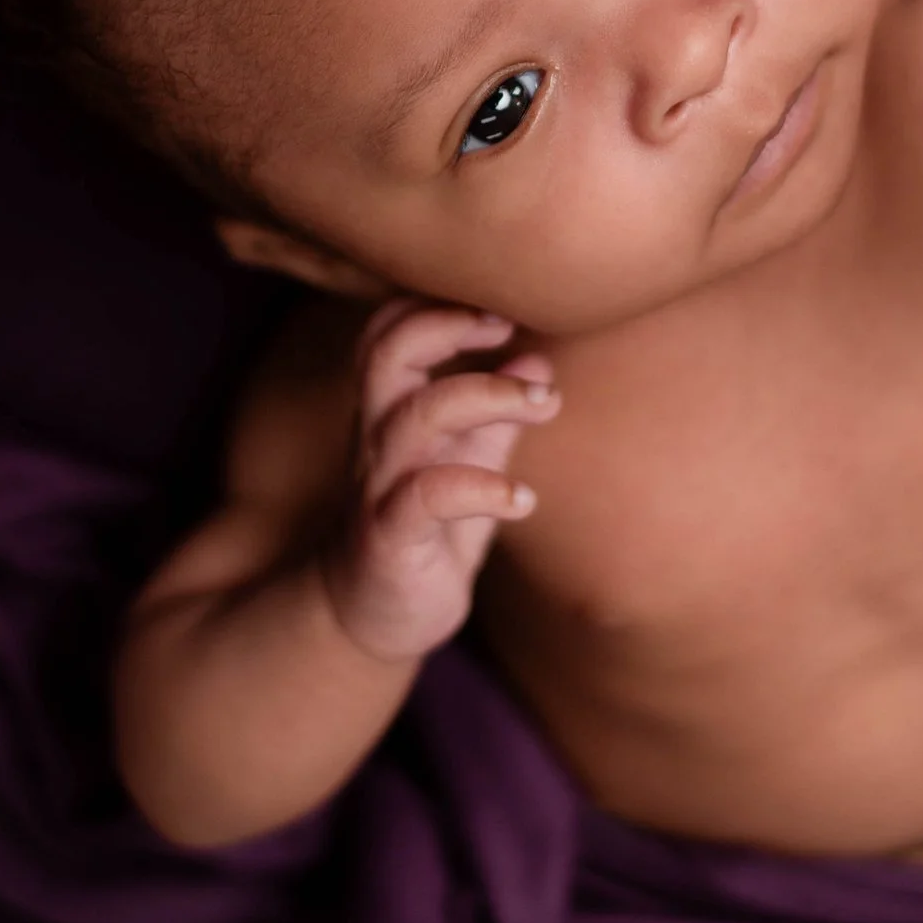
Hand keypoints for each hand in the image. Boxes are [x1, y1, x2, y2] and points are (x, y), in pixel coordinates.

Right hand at [318, 300, 557, 663]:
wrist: (376, 617)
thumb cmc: (428, 528)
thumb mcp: (469, 462)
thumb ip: (497, 415)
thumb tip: (537, 355)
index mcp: (391, 411)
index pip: (386, 330)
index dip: (435, 305)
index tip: (500, 308)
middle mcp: (377, 439)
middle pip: (386, 352)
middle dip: (451, 326)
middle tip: (512, 327)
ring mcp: (379, 486)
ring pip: (416, 415)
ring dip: (489, 395)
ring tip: (546, 402)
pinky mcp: (390, 537)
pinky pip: (427, 496)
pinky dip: (483, 488)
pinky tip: (523, 501)